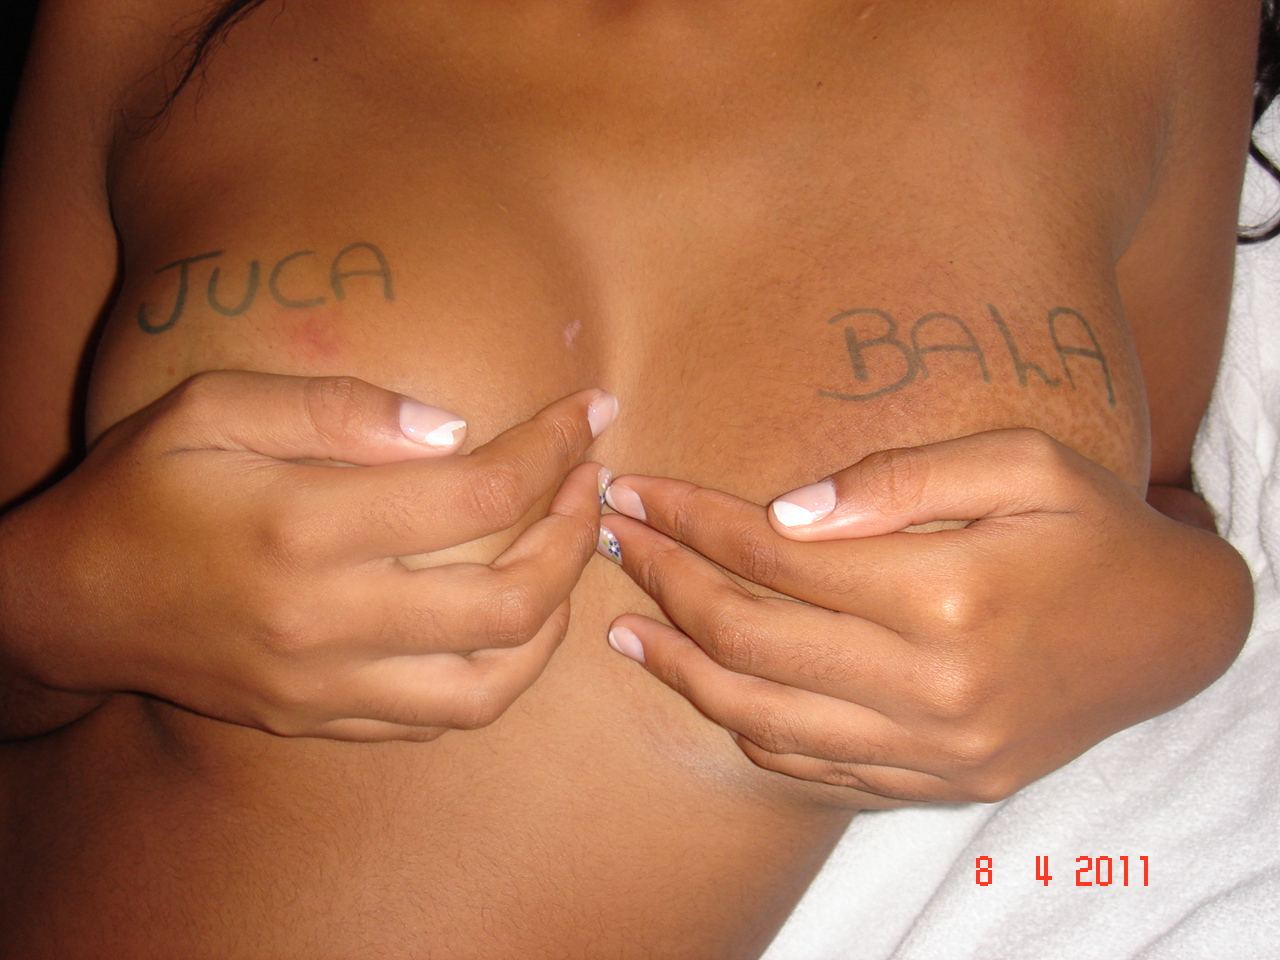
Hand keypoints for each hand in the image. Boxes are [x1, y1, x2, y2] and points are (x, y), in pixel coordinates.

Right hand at [0, 371, 616, 740]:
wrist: (66, 606)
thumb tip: (452, 428)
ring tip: (563, 557)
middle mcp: (327, 621)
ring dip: (553, 619)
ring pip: (492, 685)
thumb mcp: (213, 406)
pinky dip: (497, 673)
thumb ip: (335, 406)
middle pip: (511, 601)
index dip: (554, 449)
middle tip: (588, 486)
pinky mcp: (320, 723)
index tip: (589, 414)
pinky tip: (505, 621)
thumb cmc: (141, 490)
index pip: (481, 493)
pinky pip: (440, 719)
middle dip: (576, 537)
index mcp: (305, 527)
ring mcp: (327, 688)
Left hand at [597, 429, 1252, 804]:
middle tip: (616, 541)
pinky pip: (812, 769)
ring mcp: (935, 750)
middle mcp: (935, 688)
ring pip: (763, 719)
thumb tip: (783, 511)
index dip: (691, 519)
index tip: (638, 491)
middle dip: (667, 582)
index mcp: (949, 594)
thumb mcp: (1023, 460)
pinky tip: (708, 686)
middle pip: (750, 640)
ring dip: (681, 670)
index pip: (775, 556)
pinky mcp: (940, 783)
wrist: (1171, 633)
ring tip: (625, 625)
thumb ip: (901, 479)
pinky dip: (745, 728)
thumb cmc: (1093, 528)